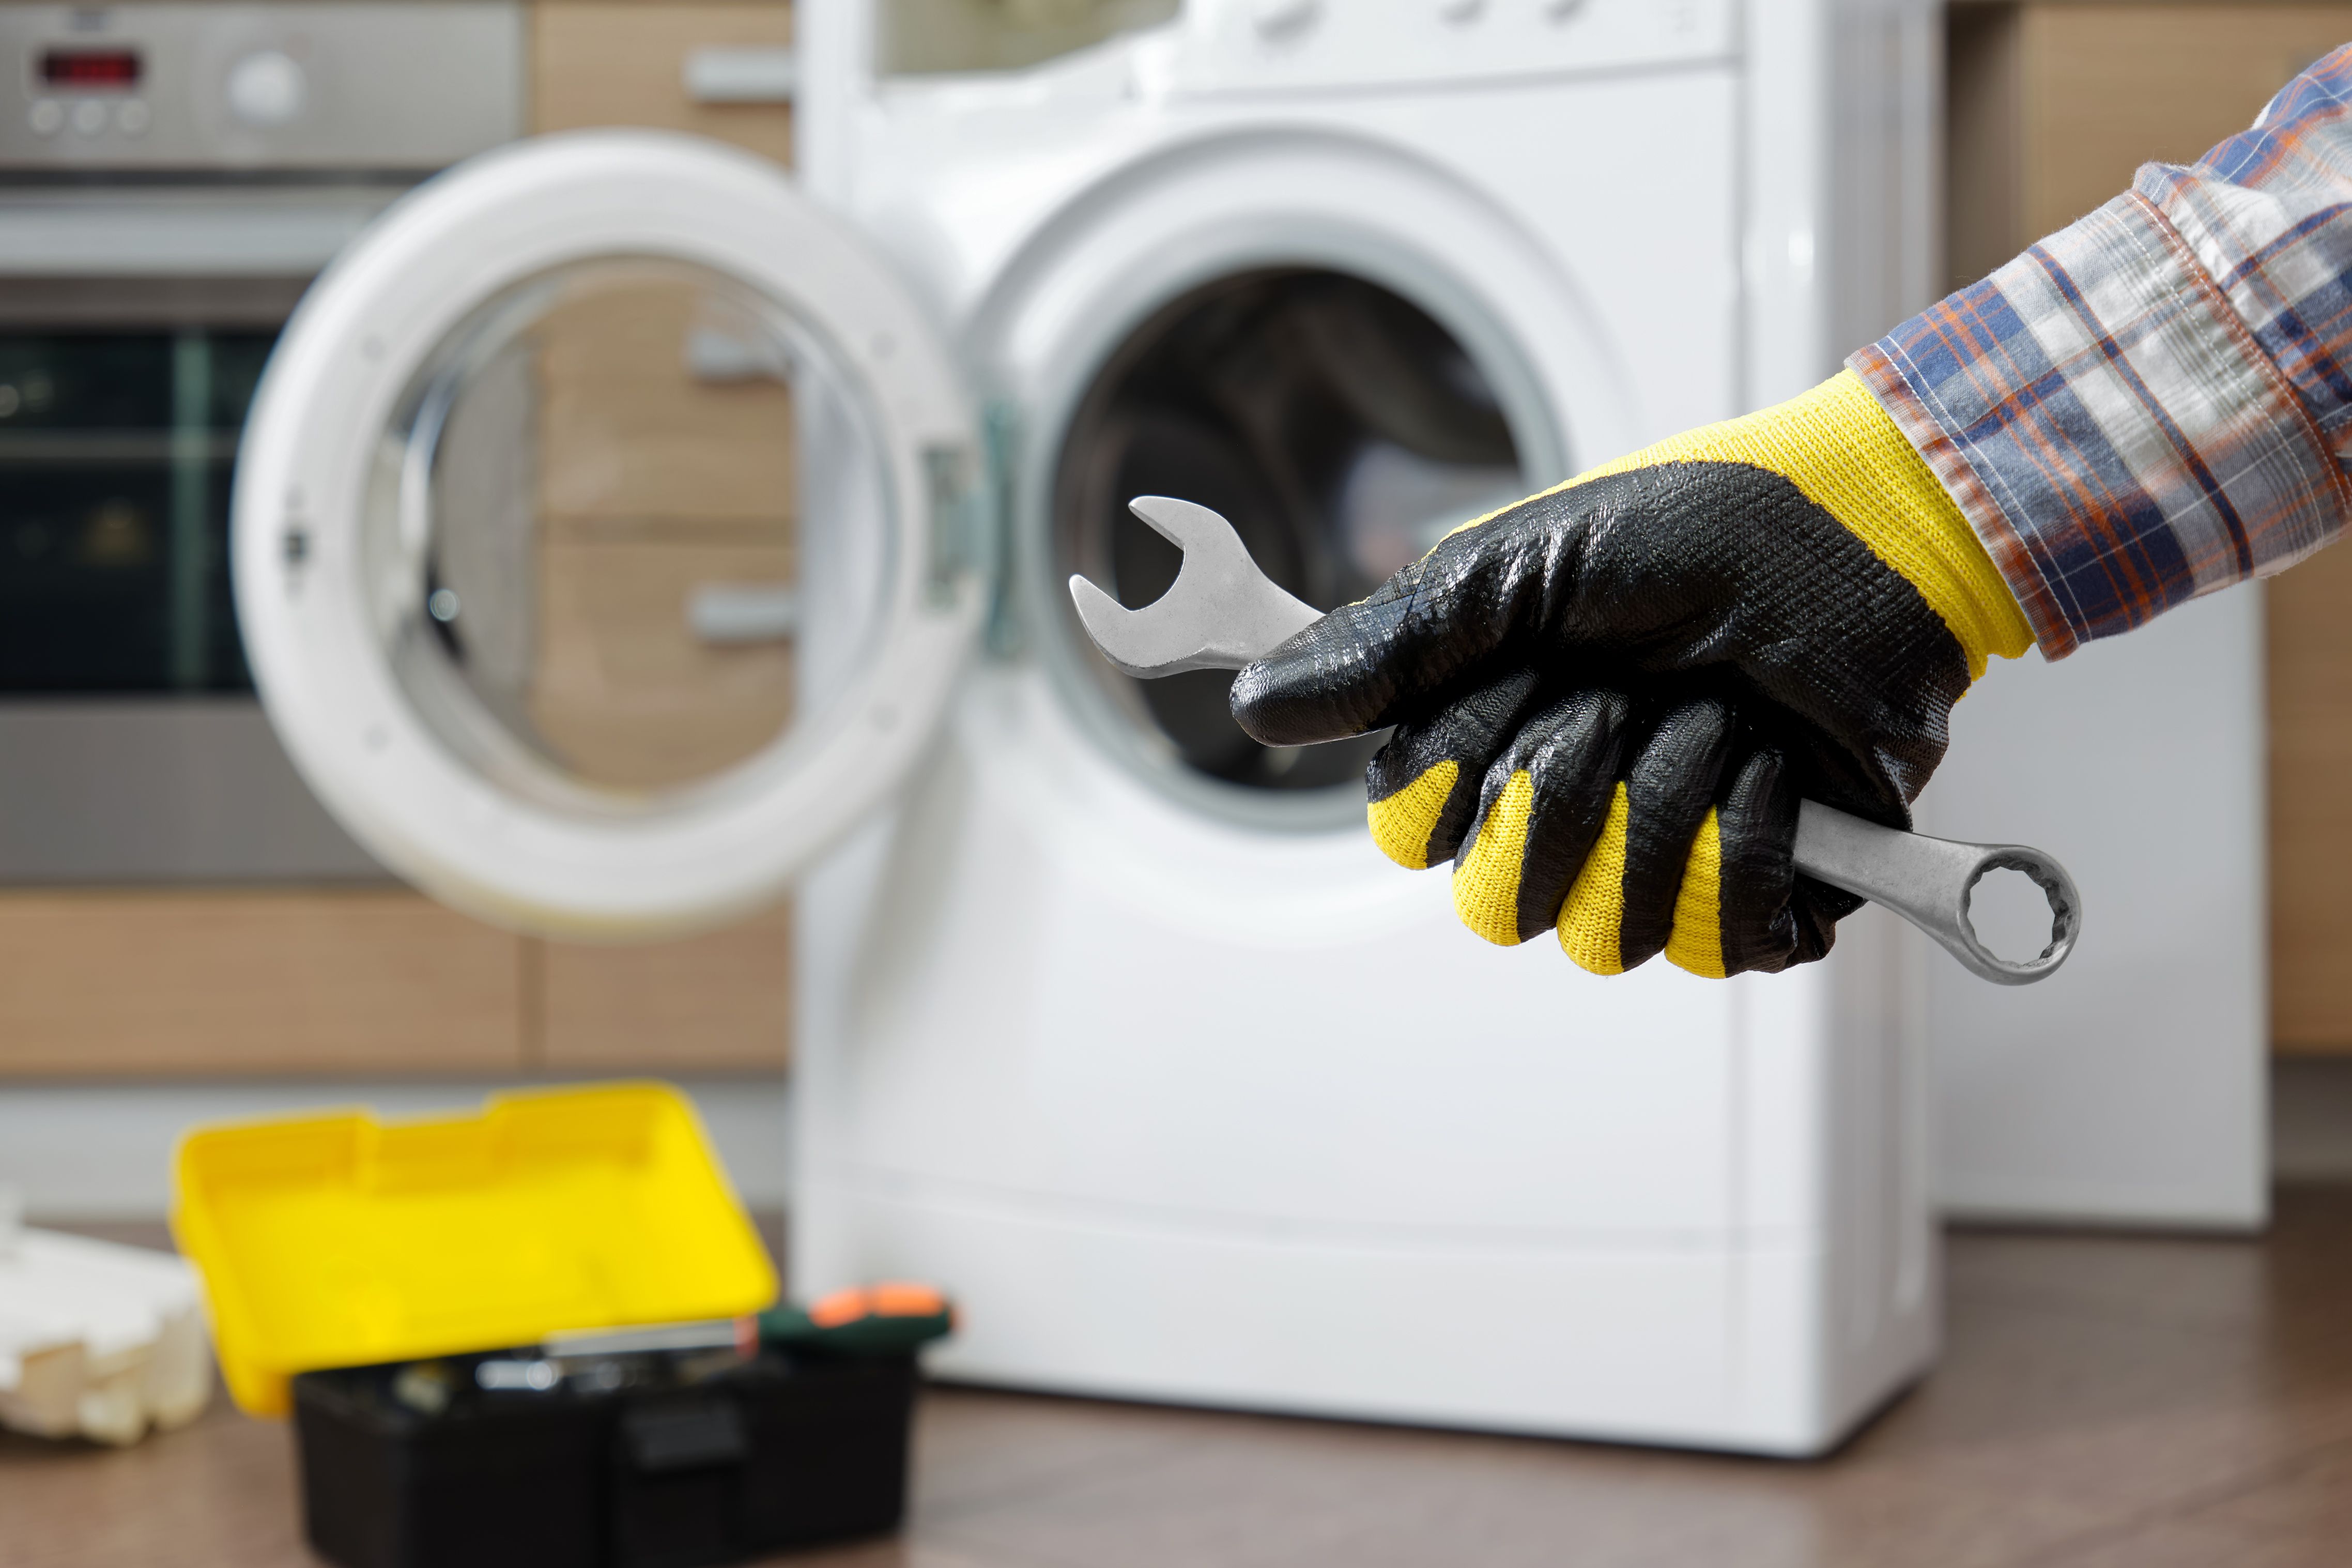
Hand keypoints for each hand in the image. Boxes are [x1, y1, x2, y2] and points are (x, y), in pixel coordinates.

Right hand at [1231, 371, 2033, 975]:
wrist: (1870, 533)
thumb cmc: (1704, 528)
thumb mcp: (1522, 564)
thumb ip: (1391, 647)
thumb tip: (1252, 706)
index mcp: (1493, 743)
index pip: (1412, 832)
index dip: (1462, 764)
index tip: (1521, 679)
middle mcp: (1568, 818)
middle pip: (1499, 901)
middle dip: (1571, 778)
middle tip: (1631, 687)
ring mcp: (1665, 867)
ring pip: (1609, 931)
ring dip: (1672, 796)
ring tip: (1720, 714)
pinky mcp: (1768, 900)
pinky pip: (1724, 940)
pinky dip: (1757, 836)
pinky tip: (1778, 764)